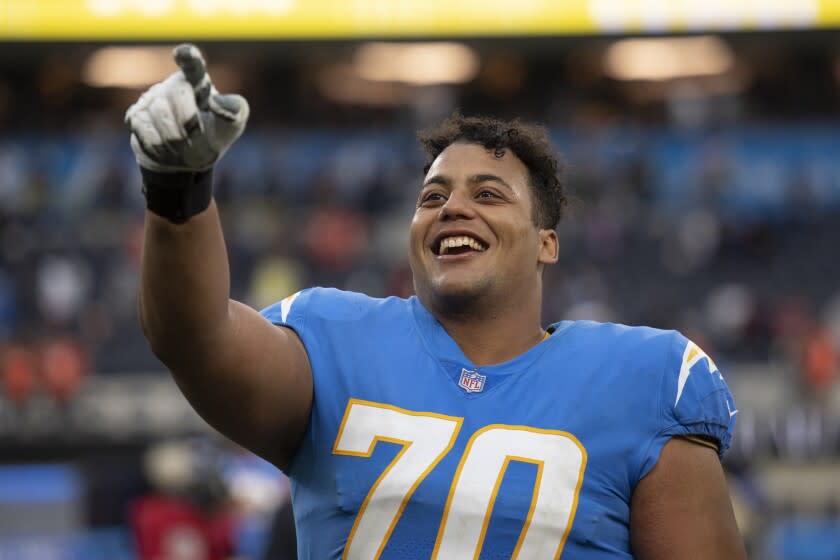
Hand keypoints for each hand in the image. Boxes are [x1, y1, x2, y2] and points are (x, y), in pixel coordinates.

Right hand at [125, 44, 248, 172]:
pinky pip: (145, 130)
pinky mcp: (135, 116)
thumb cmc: (213, 135)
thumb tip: (215, 101)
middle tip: (196, 135)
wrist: (187, 160)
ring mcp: (151, 99)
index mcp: (198, 81)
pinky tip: (168, 149)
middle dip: (189, 119)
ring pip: (160, 114)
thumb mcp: (233, 124)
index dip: (189, 57)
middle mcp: (172, 85)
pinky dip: (160, 146)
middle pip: (177, 93)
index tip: (186, 52)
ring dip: (177, 138)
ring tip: (185, 146)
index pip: (193, 66)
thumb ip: (235, 109)